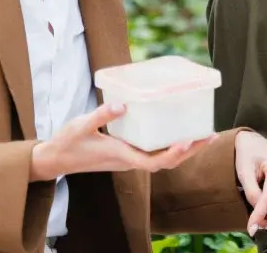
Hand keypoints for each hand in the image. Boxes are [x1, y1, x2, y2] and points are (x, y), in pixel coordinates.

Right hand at [29, 103, 210, 181]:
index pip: (153, 163)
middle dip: (190, 151)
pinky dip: (170, 145)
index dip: (173, 154)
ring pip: (163, 159)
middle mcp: (130, 160)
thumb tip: (123, 104)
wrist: (56, 158)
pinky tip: (179, 131)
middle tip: (210, 135)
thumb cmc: (68, 142)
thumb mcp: (81, 125)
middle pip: (167, 162)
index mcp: (121, 156)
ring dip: (184, 150)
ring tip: (204, 135)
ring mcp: (130, 158)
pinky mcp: (128, 153)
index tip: (188, 141)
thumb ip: (101, 115)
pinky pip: (155, 152)